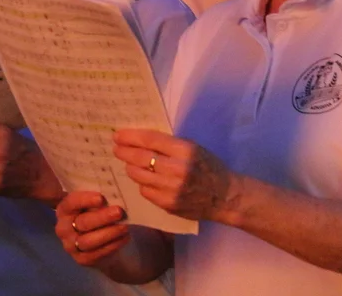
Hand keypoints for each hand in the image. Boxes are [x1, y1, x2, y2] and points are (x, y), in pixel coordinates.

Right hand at [55, 191, 130, 265]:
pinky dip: (112, 245)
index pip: (71, 202)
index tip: (101, 198)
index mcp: (65, 209)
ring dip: (109, 233)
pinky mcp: (81, 259)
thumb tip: (115, 190)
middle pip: (83, 222)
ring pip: (88, 241)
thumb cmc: (96, 213)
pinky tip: (124, 237)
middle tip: (119, 212)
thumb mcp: (95, 203)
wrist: (99, 240)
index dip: (85, 200)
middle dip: (102, 217)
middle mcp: (63, 228)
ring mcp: (70, 246)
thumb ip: (100, 197)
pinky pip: (96, 254)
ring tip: (125, 227)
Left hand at [113, 129, 236, 222]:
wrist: (224, 196)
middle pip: (140, 158)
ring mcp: (170, 189)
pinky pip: (145, 191)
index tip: (118, 135)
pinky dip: (143, 183)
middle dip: (124, 151)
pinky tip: (146, 179)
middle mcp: (176, 169)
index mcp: (185, 150)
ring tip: (129, 164)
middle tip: (116, 148)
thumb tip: (141, 140)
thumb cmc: (209, 167)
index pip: (150, 140)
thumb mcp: (194, 148)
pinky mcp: (167, 204)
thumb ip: (170, 145)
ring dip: (131, 167)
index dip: (131, 137)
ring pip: (138, 175)